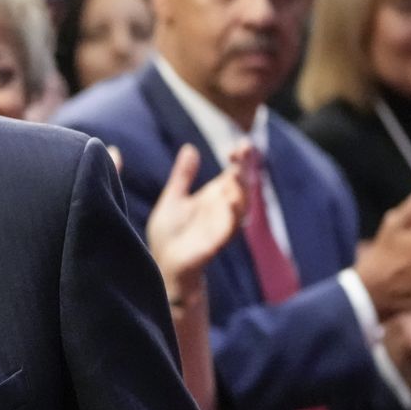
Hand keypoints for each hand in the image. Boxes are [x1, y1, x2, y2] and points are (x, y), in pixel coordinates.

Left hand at [147, 144, 246, 297]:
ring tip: (238, 170)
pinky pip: (228, 229)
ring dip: (241, 188)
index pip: (234, 173)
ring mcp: (221, 226)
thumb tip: (190, 148)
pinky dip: (231, 215)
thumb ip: (183, 175)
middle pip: (242, 185)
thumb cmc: (171, 235)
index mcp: (215, 197)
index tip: (239, 143)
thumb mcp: (174, 198)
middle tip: (244, 147)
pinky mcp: (214, 243)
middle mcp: (223, 209)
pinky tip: (229, 200)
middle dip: (245, 167)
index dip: (240, 159)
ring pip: (240, 205)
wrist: (165, 265)